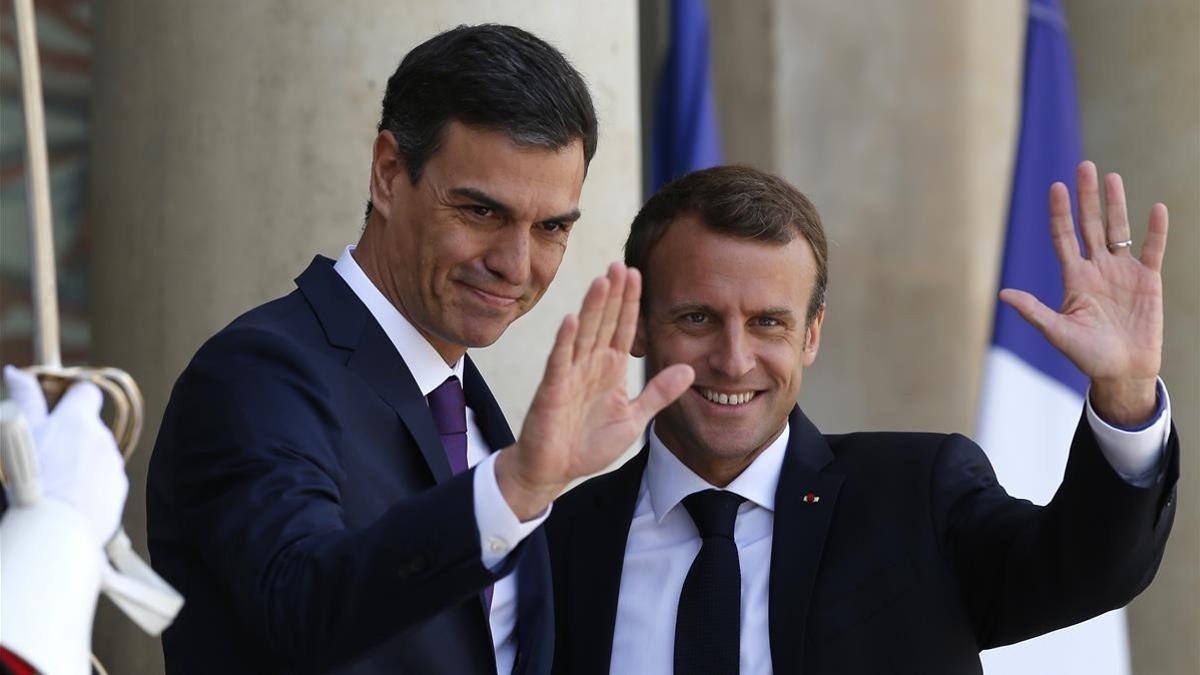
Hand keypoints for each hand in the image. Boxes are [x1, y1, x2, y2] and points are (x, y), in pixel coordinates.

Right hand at [4, 365, 127, 545]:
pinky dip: (90, 486)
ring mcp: (113, 465)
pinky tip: (69, 501)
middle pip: (89, 427)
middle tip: (46, 456)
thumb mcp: (19, 433)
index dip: (73, 398)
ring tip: (55, 484)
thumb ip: (24, 399)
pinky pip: (104, 480)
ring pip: (97, 455)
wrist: (54, 529)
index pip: (87, 392)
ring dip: (81, 462)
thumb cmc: (31, 477)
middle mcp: (103, 438)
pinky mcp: (119, 490)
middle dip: (72, 436)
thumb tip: (15, 371)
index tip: (59, 409)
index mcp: (79, 420)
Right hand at [494, 263, 693, 518]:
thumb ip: (659, 393)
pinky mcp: (552, 390)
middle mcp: (590, 366)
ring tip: (601, 280)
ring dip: (592, 308)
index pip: (623, 329)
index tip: (637, 274)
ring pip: (583, 334)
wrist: (553, 469)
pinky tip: (571, 319)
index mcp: (610, 370)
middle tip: (621, 264)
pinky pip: (560, 362)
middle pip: (604, 323)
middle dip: (613, 295)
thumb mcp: (633, 418)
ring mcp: (569, 375)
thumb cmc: (587, 444)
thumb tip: (689, 370)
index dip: (630, 303)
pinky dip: (565, 341)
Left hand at [999, 161, 1166, 425]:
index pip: (1064, 237)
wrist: (1121, 372)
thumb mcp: (1057, 332)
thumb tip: (1002, 294)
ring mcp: (1123, 272)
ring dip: (1116, 204)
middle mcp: (1097, 269)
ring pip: (1118, 230)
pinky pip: (1153, 249)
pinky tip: (1156, 208)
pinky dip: (1155, 230)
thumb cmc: (1087, 355)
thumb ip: (1034, 310)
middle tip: (1084, 166)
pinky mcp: (1148, 280)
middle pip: (1090, 225)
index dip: (1060, 213)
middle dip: (1086, 197)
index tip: (1055, 187)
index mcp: (1074, 278)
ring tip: (1112, 177)